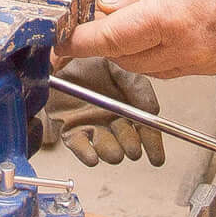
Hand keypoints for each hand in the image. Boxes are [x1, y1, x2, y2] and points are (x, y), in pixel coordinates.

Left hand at [38, 56, 165, 165]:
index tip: (156, 157)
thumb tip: (152, 110)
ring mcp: (92, 125)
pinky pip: (79, 145)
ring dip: (110, 151)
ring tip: (115, 152)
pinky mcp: (70, 129)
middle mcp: (112, 119)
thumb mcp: (119, 66)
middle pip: (126, 141)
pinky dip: (86, 154)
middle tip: (132, 148)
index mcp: (128, 106)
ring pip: (105, 147)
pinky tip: (93, 158)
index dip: (152, 143)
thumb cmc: (89, 61)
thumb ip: (137, 86)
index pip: (145, 128)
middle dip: (130, 146)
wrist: (59, 58)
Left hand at [64, 0, 215, 77]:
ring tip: (128, 22)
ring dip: (131, 50)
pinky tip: (158, 31)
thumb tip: (110, 5)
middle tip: (96, 20)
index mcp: (172, 16)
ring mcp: (204, 59)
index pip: (111, 39)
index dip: (80, 41)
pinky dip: (157, 54)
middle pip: (127, 58)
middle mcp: (187, 46)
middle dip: (105, 43)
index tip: (63, 39)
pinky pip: (175, 67)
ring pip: (150, 67)